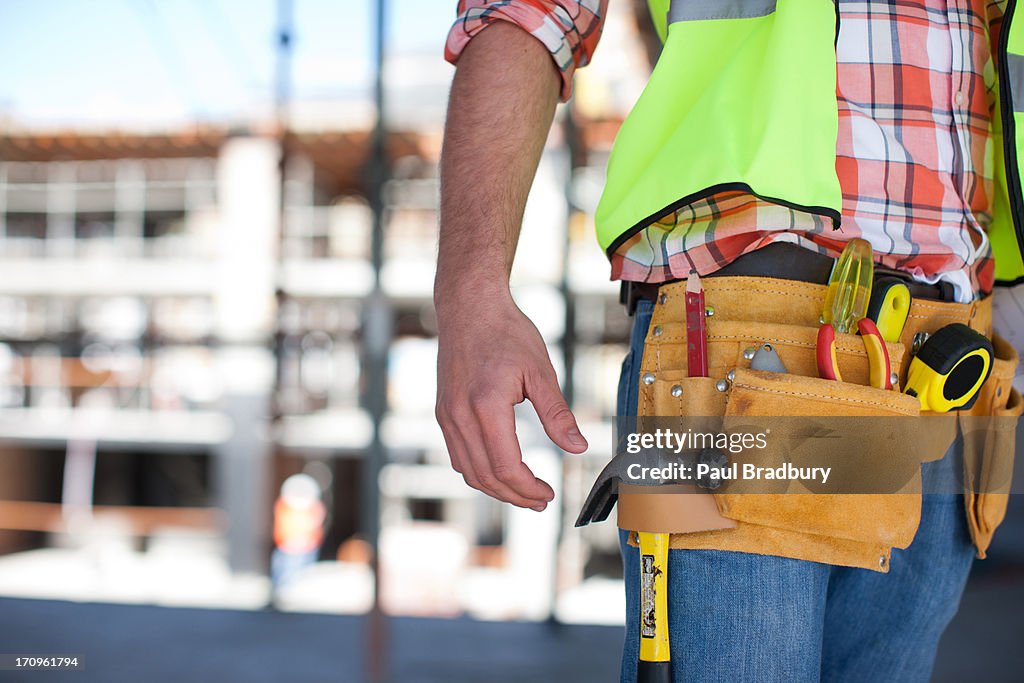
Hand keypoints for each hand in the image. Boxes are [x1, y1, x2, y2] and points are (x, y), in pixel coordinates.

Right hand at [435, 291, 587, 509]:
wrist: (469, 306)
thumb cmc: (506, 332)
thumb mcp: (540, 370)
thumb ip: (557, 414)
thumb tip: (577, 447)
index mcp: (485, 405)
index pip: (505, 466)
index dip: (528, 488)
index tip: (549, 494)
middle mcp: (459, 415)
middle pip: (485, 475)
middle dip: (515, 496)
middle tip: (541, 501)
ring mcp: (447, 415)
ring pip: (468, 470)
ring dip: (496, 488)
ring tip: (523, 493)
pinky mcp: (443, 412)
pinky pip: (458, 455)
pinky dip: (479, 472)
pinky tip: (500, 471)